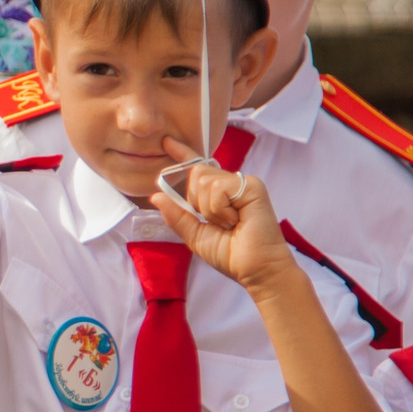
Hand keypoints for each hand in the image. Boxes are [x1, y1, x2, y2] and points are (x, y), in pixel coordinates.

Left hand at [149, 139, 296, 293]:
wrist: (255, 270)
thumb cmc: (231, 255)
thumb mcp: (195, 235)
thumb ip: (177, 216)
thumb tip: (157, 196)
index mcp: (219, 194)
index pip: (198, 168)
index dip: (182, 154)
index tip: (166, 142)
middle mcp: (232, 184)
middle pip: (196, 174)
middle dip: (196, 202)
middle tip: (218, 222)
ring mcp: (243, 183)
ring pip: (203, 180)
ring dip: (209, 210)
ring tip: (229, 223)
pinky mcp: (252, 185)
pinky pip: (218, 188)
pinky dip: (219, 210)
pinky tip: (236, 220)